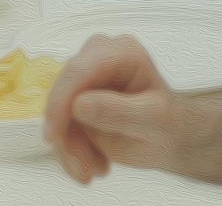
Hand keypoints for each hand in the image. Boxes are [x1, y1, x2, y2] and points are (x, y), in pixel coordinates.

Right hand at [44, 34, 182, 184]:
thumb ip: (119, 112)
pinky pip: (60, 125)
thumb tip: (79, 105)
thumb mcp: (152, 120)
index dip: (60, 101)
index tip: (54, 135)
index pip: (79, 70)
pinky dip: (72, 150)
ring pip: (57, 114)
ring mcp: (85, 78)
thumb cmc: (166, 124)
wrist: (167, 138)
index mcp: (122, 53)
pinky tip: (95, 163)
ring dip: (71, 148)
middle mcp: (98, 58)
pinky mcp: (74, 98)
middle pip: (62, 93)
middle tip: (84, 167)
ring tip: (94, 170)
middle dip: (67, 134)